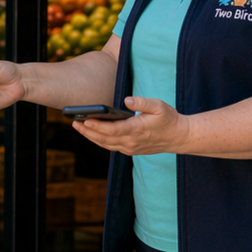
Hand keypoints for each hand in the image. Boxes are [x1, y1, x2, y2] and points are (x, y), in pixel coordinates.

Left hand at [72, 96, 191, 154]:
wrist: (178, 137)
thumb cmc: (168, 119)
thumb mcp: (159, 106)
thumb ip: (143, 102)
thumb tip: (126, 100)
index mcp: (137, 130)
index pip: (112, 130)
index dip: (97, 126)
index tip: (85, 120)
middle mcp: (131, 142)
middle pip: (104, 139)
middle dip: (87, 131)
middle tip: (74, 122)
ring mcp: (129, 148)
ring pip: (105, 144)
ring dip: (90, 137)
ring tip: (78, 126)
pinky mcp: (129, 150)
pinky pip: (110, 146)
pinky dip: (98, 140)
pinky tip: (90, 132)